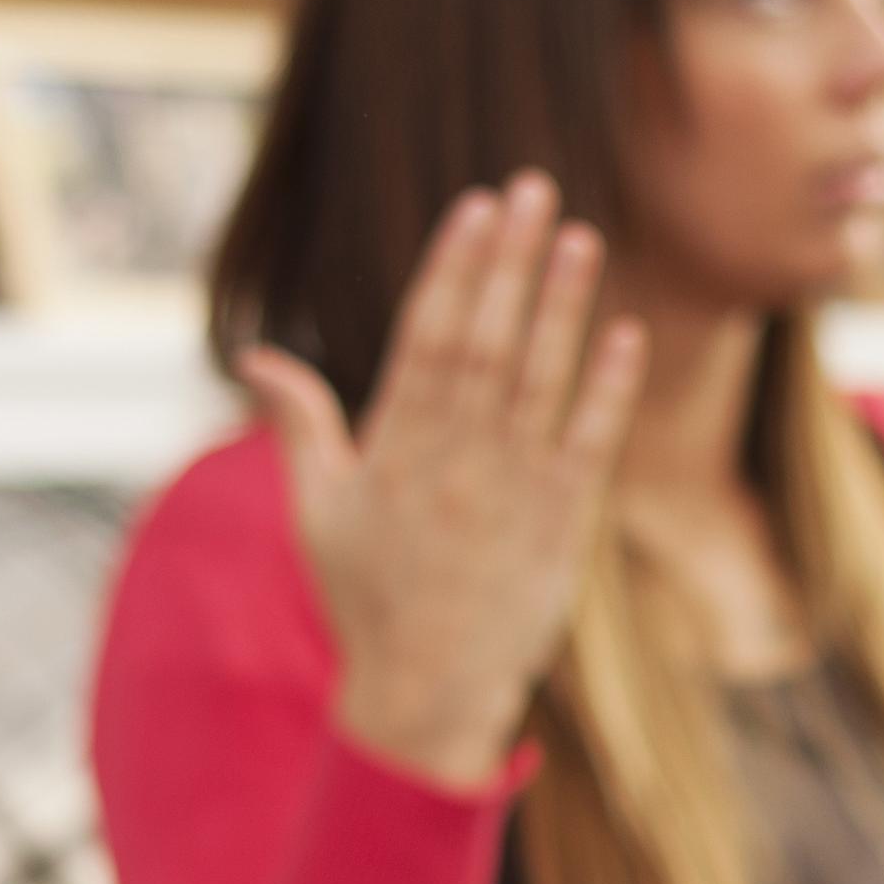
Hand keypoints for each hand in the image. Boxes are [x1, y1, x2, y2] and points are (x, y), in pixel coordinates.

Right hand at [241, 175, 647, 789]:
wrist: (425, 694)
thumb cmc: (367, 598)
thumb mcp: (316, 512)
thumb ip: (299, 425)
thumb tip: (256, 355)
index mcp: (394, 450)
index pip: (428, 338)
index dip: (454, 268)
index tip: (476, 207)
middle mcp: (453, 462)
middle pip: (485, 342)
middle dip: (510, 263)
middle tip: (534, 189)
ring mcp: (510, 493)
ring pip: (538, 382)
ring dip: (562, 306)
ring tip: (582, 237)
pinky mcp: (560, 527)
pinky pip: (588, 446)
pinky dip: (608, 390)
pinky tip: (627, 333)